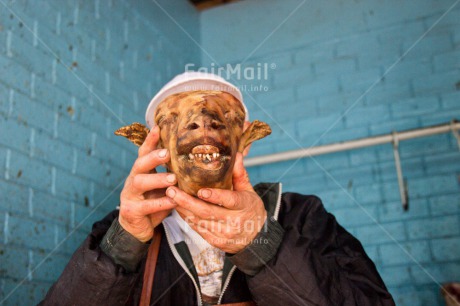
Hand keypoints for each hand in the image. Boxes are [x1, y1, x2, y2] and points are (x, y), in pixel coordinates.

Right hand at [119, 126, 176, 241]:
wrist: (137, 229)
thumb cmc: (154, 203)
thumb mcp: (161, 187)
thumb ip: (171, 174)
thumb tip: (193, 157)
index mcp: (141, 172)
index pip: (143, 153)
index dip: (150, 140)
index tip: (157, 127)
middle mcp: (133, 180)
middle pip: (139, 164)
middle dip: (153, 157)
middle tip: (167, 153)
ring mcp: (129, 195)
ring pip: (140, 182)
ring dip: (157, 179)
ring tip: (173, 179)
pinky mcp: (131, 211)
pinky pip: (145, 206)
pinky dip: (161, 203)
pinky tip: (173, 200)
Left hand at [166, 153, 266, 252]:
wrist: (255, 237)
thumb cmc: (250, 210)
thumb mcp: (249, 191)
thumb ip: (239, 174)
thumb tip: (236, 154)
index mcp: (244, 206)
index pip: (229, 200)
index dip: (215, 196)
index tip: (200, 191)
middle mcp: (233, 222)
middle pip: (207, 212)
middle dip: (187, 201)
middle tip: (171, 190)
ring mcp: (223, 234)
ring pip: (199, 221)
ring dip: (182, 208)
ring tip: (169, 196)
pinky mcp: (215, 241)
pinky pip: (197, 228)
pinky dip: (186, 217)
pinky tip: (177, 207)